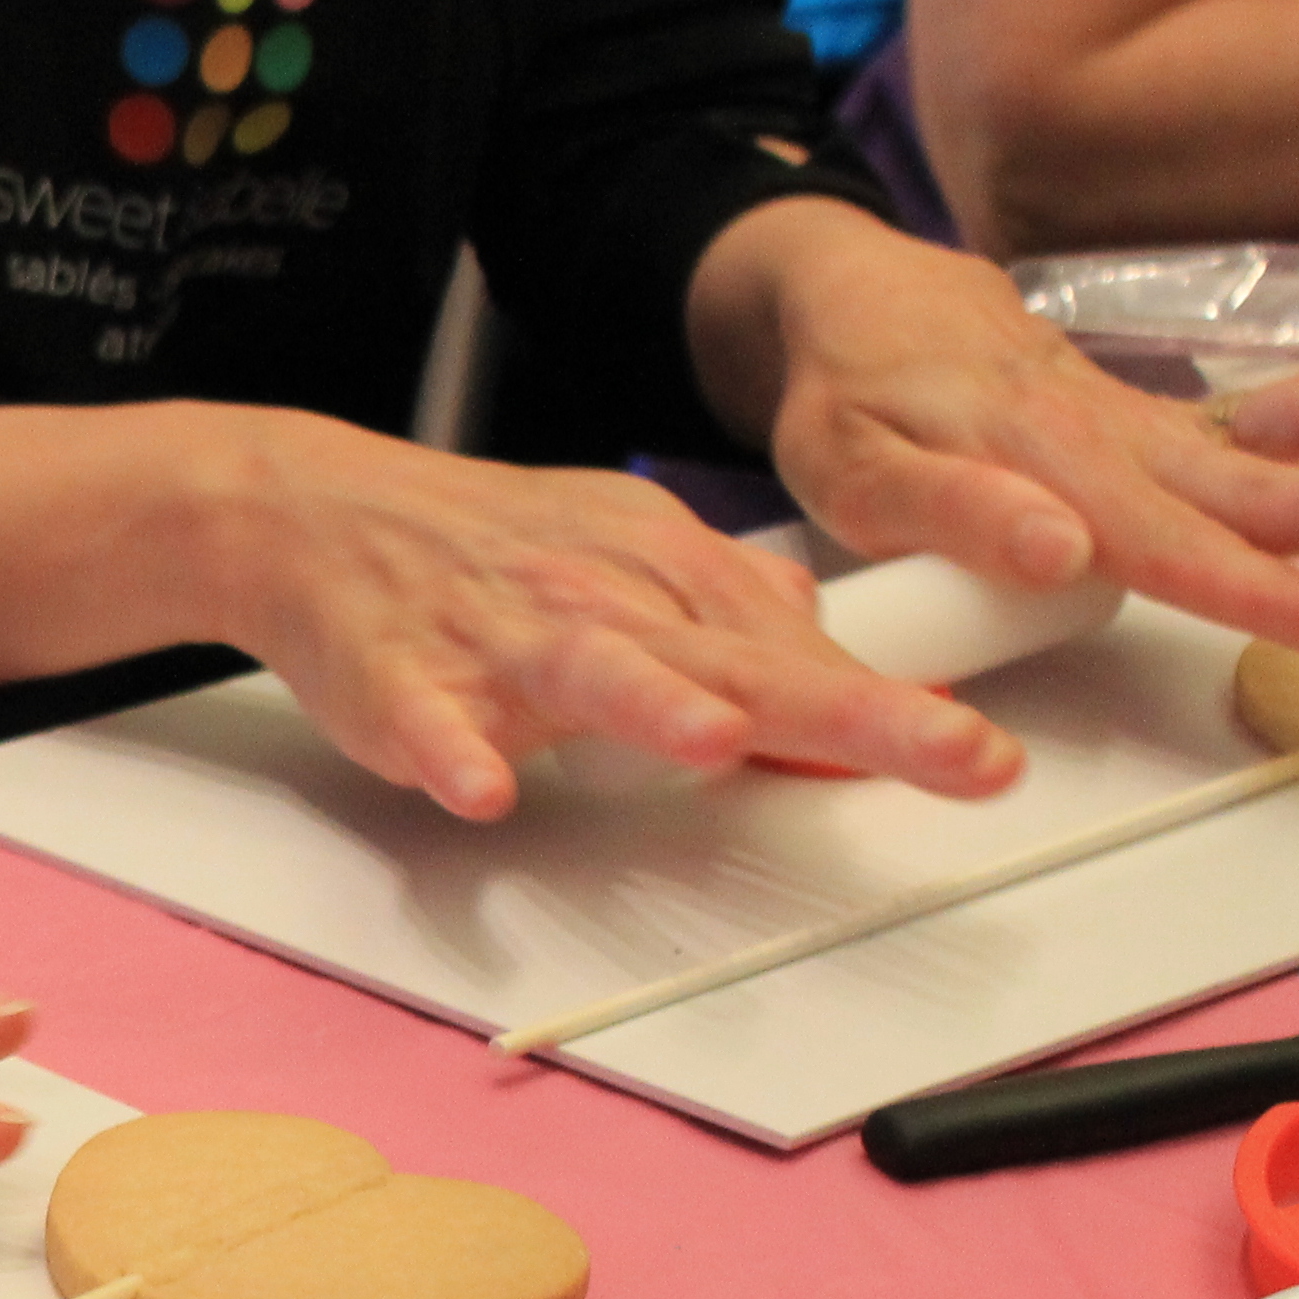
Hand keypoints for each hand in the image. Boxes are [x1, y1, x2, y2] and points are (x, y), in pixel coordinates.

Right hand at [197, 408, 1024, 819]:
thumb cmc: (479, 549)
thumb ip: (730, 615)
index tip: (983, 755)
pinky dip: (449, 752)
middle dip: (852, 710)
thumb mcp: (625, 555)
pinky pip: (425, 724)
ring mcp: (497, 642)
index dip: (892, 705)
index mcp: (662, 582)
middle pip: (739, 662)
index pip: (797, 652)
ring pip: (590, 673)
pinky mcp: (397, 682)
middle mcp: (599, 602)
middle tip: (957, 754)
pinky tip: (478, 786)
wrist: (314, 512)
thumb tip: (835, 663)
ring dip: (654, 708)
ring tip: (718, 742)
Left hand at [711, 196, 1298, 647]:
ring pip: (1255, 464)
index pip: (1163, 545)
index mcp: (1041, 459)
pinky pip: (1237, 430)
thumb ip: (951, 514)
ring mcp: (1131, 423)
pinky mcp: (1137, 416)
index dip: (1247, 590)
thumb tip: (1062, 553)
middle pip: (1240, 504)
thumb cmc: (843, 397)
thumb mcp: (853, 470)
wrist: (859, 296)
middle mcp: (1107, 437)